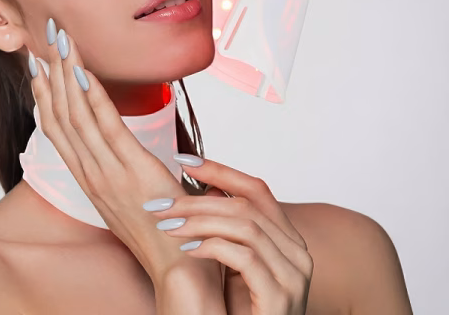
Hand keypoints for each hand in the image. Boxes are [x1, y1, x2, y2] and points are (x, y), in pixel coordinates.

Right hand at [28, 21, 213, 284]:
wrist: (176, 264)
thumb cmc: (156, 226)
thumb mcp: (125, 193)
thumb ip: (115, 164)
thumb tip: (113, 137)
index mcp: (87, 175)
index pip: (56, 127)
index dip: (43, 92)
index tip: (38, 63)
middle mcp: (89, 172)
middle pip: (60, 113)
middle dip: (51, 71)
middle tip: (46, 36)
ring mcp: (107, 172)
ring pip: (76, 115)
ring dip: (66, 73)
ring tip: (59, 40)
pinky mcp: (132, 171)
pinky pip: (106, 127)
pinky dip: (91, 96)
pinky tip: (81, 70)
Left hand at [145, 156, 313, 313]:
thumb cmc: (237, 313)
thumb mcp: (232, 264)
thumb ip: (228, 229)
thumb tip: (207, 188)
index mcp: (286, 239)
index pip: (256, 189)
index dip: (220, 170)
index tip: (183, 160)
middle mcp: (297, 252)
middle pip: (246, 204)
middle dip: (197, 198)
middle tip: (162, 203)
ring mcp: (293, 276)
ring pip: (244, 225)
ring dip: (199, 220)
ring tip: (167, 224)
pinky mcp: (280, 297)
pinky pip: (244, 256)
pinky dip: (211, 246)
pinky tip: (186, 248)